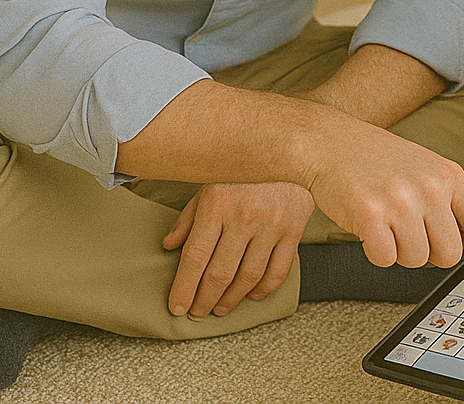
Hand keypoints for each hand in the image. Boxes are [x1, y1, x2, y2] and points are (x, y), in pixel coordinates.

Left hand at [163, 181, 313, 318]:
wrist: (292, 150)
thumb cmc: (244, 170)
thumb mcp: (209, 184)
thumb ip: (189, 217)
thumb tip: (169, 246)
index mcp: (217, 204)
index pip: (195, 257)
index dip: (183, 287)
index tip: (177, 307)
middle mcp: (244, 216)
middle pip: (220, 273)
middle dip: (204, 300)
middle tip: (197, 312)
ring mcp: (272, 224)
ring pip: (248, 277)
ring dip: (231, 300)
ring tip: (220, 309)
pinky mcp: (294, 229)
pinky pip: (278, 270)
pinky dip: (263, 289)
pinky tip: (251, 295)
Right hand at [305, 119, 463, 291]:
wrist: (331, 142)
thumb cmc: (379, 159)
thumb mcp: (427, 168)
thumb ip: (451, 202)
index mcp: (450, 176)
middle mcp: (431, 188)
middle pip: (447, 255)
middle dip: (428, 251)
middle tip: (407, 227)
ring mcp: (401, 201)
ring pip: (415, 260)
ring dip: (398, 250)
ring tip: (385, 218)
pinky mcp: (371, 216)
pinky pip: (384, 260)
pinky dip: (374, 251)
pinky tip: (368, 224)